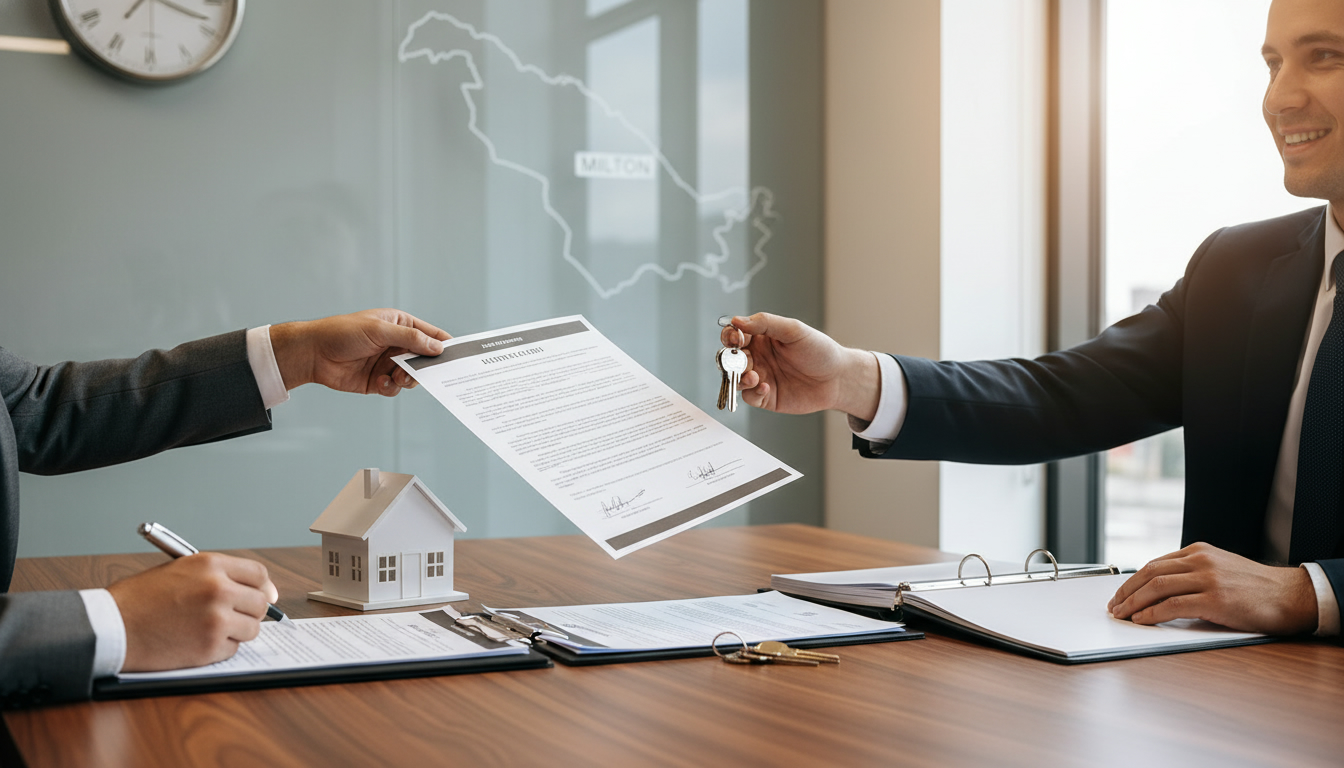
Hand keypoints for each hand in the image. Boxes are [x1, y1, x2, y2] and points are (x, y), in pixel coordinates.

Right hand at [107, 553, 278, 671]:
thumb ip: (218, 576)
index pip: (258, 574)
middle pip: (260, 603)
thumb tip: (260, 590)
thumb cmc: (140, 599)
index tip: (264, 595)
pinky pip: (233, 648)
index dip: (262, 587)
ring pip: (251, 629)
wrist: (111, 626)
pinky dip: (220, 648)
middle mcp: (219, 589)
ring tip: (207, 628)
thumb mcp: (180, 570)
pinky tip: (195, 641)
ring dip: (236, 631)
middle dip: (250, 611)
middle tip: (233, 616)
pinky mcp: (210, 647)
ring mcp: (216, 619)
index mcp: (211, 565)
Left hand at [269, 308, 449, 396]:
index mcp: (401, 325)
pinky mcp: (378, 380)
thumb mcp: (380, 330)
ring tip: (393, 376)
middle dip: (424, 367)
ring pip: (412, 376)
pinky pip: (395, 388)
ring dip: (406, 379)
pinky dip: (390, 387)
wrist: (312, 354)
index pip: (431, 335)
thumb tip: (438, 348)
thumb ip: (411, 339)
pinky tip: (378, 382)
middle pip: (424, 359)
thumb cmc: (342, 333)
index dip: (445, 346)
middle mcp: (397, 344)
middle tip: (420, 372)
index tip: (457, 358)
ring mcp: (388, 363)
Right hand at [719, 312, 880, 418]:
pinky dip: (752, 392)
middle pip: (730, 358)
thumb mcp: (793, 330)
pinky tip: (766, 387)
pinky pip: (749, 396)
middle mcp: (758, 357)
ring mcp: (761, 377)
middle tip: (745, 361)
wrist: (838, 379)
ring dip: (739, 377)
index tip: (736, 340)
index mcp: (761, 338)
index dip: (730, 337)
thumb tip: (736, 320)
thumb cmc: (820, 351)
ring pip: (735, 378)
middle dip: (732, 359)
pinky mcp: (766, 397)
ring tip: (754, 376)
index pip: (734, 335)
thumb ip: (764, 323)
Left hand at [1106, 542, 1317, 634]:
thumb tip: (1159, 589)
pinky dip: (1152, 613)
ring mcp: (1208, 579)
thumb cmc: (1256, 588)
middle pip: (1150, 573)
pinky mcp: (1215, 599)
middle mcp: (1200, 561)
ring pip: (1157, 587)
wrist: (1291, 596)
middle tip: (1114, 607)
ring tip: (1121, 615)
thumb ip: (1193, 573)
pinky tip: (1141, 620)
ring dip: (1133, 603)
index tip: (1121, 594)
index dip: (1133, 581)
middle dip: (1127, 591)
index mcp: (1199, 551)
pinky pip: (1173, 605)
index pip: (1155, 564)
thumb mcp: (1220, 569)